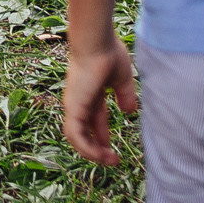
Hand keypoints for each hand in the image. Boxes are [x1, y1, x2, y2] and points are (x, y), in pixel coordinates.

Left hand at [61, 29, 138, 165]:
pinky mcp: (73, 107)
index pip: (93, 121)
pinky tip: (100, 155)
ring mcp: (74, 105)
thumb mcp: (121, 79)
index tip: (113, 150)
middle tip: (112, 160)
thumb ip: (125, 95)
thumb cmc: (108, 53)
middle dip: (97, 148)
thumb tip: (129, 112)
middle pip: (84, 132)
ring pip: (76, 137)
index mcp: (89, 94)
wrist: (96, 42)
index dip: (102, 137)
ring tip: (109, 160)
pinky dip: (86, 148)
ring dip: (92, 152)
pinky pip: (75, 134)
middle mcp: (78, 101)